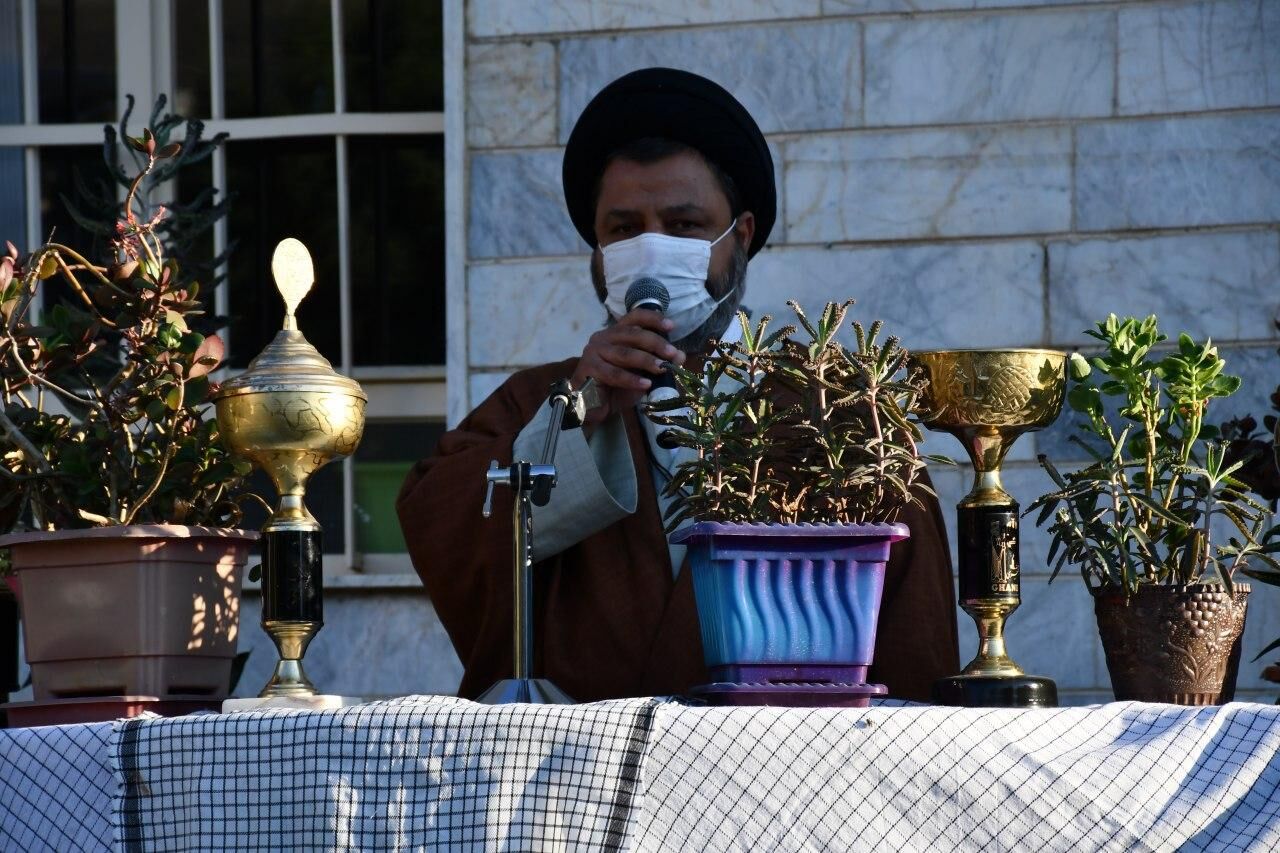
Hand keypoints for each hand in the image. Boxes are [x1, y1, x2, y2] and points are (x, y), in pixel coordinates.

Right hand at [571, 310, 685, 431]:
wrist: (590, 407)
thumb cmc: (616, 388)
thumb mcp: (641, 374)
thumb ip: (657, 363)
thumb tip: (680, 356)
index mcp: (615, 334)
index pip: (634, 318)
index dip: (653, 319)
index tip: (671, 326)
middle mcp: (603, 338)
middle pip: (632, 334)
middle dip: (655, 343)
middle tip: (672, 354)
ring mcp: (593, 352)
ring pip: (624, 353)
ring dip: (646, 360)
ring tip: (662, 369)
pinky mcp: (588, 368)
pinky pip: (614, 373)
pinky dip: (632, 379)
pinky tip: (646, 385)